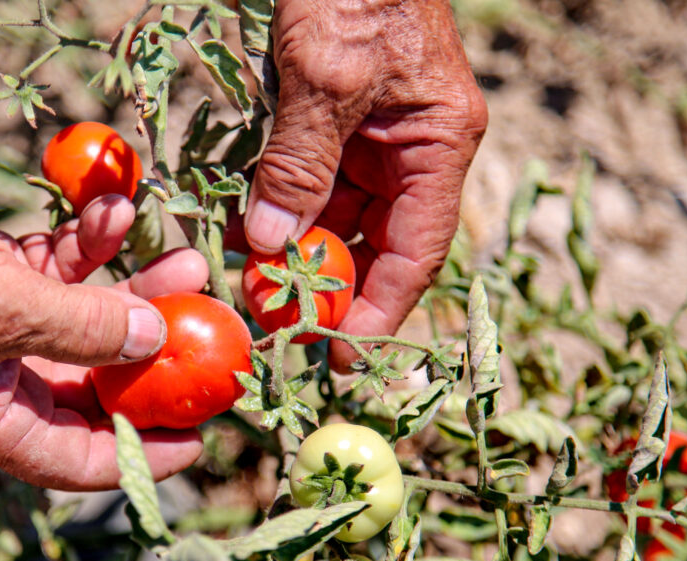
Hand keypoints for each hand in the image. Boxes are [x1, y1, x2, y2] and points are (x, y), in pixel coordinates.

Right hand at [0, 140, 208, 489]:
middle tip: (206, 332)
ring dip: (133, 290)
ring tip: (185, 261)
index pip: (75, 460)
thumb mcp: (3, 310)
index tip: (197, 438)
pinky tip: (116, 214)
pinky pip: (58, 272)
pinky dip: (88, 247)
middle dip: (150, 354)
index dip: (141, 454)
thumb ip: (86, 332)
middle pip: (91, 385)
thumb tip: (155, 341)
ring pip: (83, 320)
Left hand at [244, 0, 487, 370]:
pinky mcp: (333, 126)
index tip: (341, 357)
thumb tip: (271, 244)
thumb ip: (300, 164)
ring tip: (255, 290)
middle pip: (376, 245)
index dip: (381, 312)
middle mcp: (411, 152)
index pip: (416, 254)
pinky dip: (281, 215)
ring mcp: (371, 141)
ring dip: (299, 255)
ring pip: (338, 221)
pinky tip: (248, 240)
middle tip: (278, 325)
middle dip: (329, 287)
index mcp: (438, 145)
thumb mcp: (326, 77)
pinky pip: (310, 186)